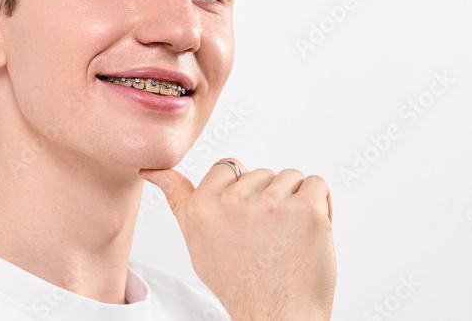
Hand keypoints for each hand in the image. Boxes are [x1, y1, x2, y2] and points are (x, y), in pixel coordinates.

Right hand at [138, 160, 334, 320]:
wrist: (277, 317)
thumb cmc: (239, 284)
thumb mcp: (195, 241)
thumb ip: (178, 199)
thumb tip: (151, 170)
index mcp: (202, 206)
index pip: (229, 166)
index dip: (243, 193)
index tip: (247, 221)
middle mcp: (233, 201)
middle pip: (262, 173)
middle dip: (270, 200)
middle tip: (267, 239)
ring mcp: (272, 203)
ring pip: (290, 177)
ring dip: (296, 202)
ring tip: (288, 238)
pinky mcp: (306, 208)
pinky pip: (318, 184)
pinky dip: (321, 205)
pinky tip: (309, 233)